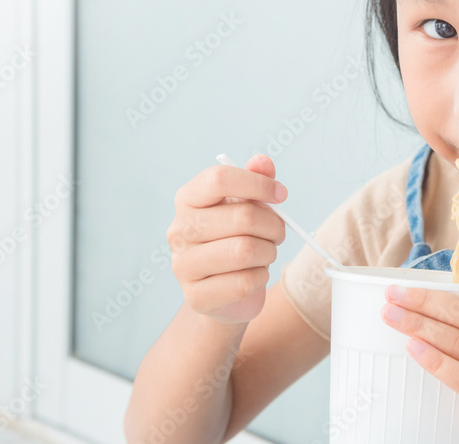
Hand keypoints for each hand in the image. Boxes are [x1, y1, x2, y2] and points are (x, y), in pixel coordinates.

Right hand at [167, 154, 287, 325]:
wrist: (226, 293)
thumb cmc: (237, 239)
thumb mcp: (248, 206)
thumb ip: (256, 180)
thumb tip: (262, 162)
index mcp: (188, 199)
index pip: (219, 179)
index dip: (257, 184)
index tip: (280, 194)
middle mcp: (179, 230)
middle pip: (242, 216)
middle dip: (273, 225)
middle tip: (278, 232)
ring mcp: (183, 265)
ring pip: (245, 250)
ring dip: (268, 252)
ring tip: (265, 253)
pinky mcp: (195, 296)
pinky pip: (244, 282)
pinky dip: (260, 278)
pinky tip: (253, 275)